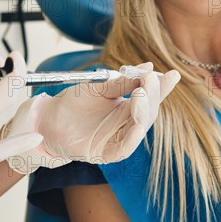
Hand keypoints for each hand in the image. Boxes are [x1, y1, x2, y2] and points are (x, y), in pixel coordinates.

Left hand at [4, 54, 179, 173]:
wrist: (48, 117)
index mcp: (126, 108)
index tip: (173, 74)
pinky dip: (133, 136)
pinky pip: (125, 148)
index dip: (162, 88)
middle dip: (152, 95)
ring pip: (140, 128)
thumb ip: (122, 82)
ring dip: (144, 110)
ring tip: (141, 92)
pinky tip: (137, 121)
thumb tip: (148, 68)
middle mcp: (125, 124)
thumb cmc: (72, 103)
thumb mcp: (99, 88)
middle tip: (150, 79)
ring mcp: (117, 139)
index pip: (149, 97)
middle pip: (149, 112)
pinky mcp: (105, 153)